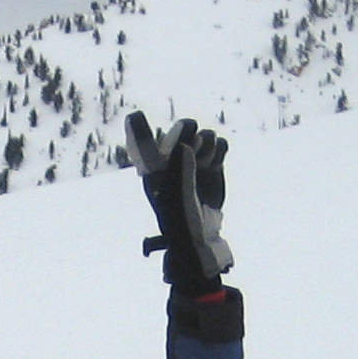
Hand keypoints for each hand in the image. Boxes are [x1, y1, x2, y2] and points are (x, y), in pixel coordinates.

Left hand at [122, 112, 232, 289]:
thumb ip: (178, 173)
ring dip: (208, 145)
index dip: (140, 127)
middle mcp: (173, 161)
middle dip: (191, 135)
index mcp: (154, 168)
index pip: (144, 139)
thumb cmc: (181, 225)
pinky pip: (220, 144)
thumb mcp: (176, 202)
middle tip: (194, 150)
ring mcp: (194, 161)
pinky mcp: (214, 165)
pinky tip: (216, 164)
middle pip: (184, 128)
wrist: (202, 240)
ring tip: (206, 164)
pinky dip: (221, 150)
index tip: (136, 117)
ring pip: (204, 134)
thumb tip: (183, 145)